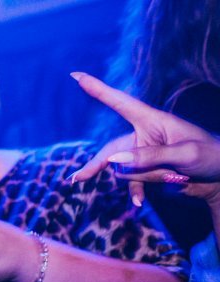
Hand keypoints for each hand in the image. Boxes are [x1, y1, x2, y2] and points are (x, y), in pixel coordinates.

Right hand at [71, 72, 219, 208]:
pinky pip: (132, 183)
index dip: (98, 89)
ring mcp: (144, 155)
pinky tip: (140, 203)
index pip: (120, 103)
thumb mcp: (184, 154)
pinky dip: (136, 192)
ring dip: (143, 178)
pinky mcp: (147, 171)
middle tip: (77, 179)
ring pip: (123, 170)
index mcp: (153, 120)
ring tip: (173, 178)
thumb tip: (113, 162)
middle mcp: (145, 135)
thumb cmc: (211, 156)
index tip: (76, 75)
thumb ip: (149, 157)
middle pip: (111, 149)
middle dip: (96, 165)